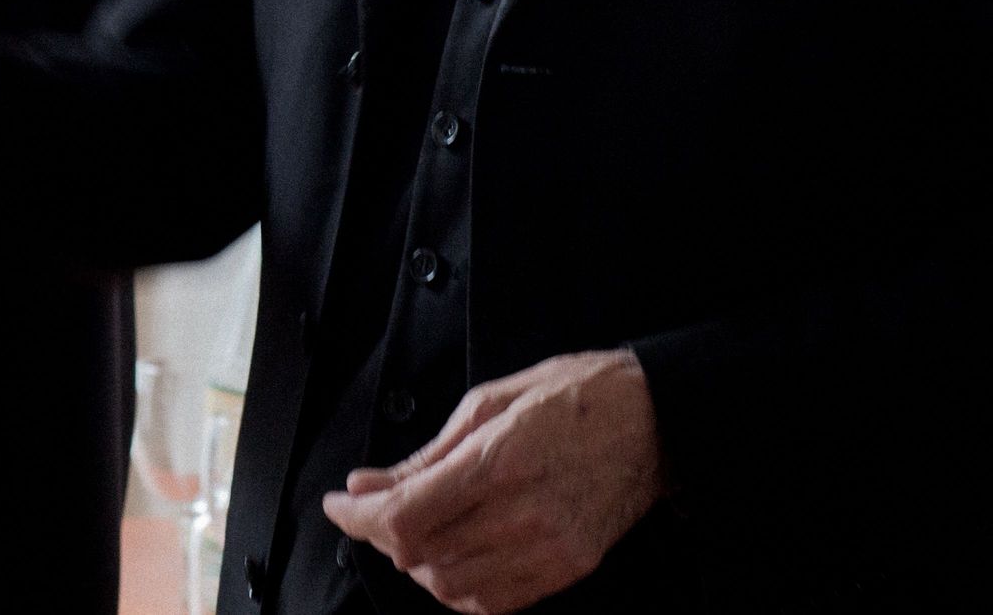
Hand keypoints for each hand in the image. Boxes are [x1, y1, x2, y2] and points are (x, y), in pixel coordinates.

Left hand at [321, 348, 664, 613]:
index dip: (357, 517)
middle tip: (374, 508)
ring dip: (416, 563)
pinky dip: (457, 586)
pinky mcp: (567, 570)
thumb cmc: (575, 397)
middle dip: (382, 535)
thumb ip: (424, 455)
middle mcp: (522, 515)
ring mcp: (547, 549)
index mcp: (498, 461)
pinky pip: (493, 601)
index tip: (338, 504)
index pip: (404, 516)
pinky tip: (451, 556)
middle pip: (420, 556)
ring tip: (414, 529)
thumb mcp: (489, 402)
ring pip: (450, 587)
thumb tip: (368, 484)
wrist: (654, 421)